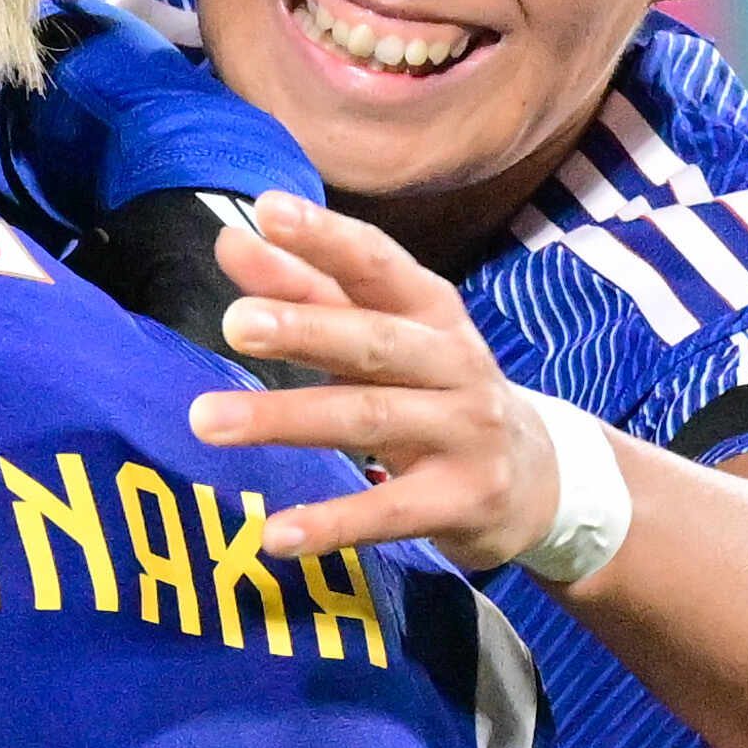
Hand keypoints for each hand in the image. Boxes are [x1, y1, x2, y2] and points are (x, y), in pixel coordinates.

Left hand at [179, 198, 560, 569]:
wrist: (541, 480)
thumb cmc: (437, 392)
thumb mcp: (385, 336)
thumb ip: (307, 290)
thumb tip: (232, 239)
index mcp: (432, 311)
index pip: (377, 265)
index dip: (326, 237)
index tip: (266, 212)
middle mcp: (454, 364)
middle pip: (375, 341)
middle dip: (305, 329)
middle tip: (234, 323)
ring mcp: (464, 433)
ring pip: (369, 420)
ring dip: (285, 419)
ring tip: (205, 420)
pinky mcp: (461, 501)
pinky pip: (389, 513)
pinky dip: (331, 522)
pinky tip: (273, 535)